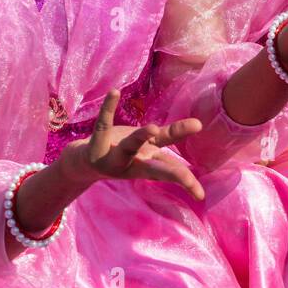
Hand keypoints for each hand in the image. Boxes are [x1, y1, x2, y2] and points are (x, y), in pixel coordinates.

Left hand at [63, 89, 205, 200]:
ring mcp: (115, 153)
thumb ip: (170, 145)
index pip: (171, 171)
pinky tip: (115, 92)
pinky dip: (109, 108)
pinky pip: (104, 122)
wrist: (85, 162)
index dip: (187, 182)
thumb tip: (200, 129)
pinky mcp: (98, 141)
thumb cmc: (123, 155)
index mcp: (148, 164)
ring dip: (140, 137)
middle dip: (172, 173)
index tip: (201, 195)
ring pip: (131, 144)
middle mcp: (134, 162)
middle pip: (156, 168)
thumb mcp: (147, 155)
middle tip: (187, 178)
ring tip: (151, 128)